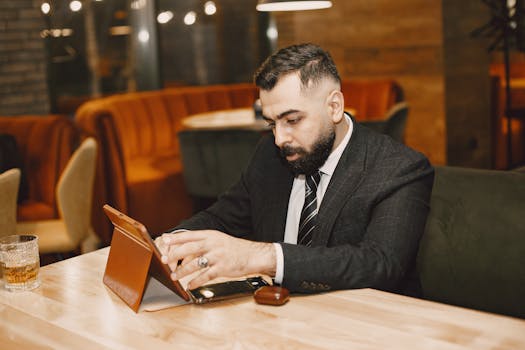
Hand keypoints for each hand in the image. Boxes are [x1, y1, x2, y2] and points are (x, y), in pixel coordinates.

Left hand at [159, 230, 275, 289]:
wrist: (253, 255)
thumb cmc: (233, 248)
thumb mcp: (217, 240)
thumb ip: (201, 244)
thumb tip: (182, 250)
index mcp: (210, 235)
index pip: (189, 235)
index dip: (176, 238)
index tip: (163, 240)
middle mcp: (213, 244)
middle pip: (189, 248)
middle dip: (174, 255)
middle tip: (164, 260)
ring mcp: (218, 256)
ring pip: (195, 264)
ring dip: (182, 271)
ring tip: (174, 276)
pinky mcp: (222, 268)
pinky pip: (206, 276)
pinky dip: (196, 282)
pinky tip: (190, 285)